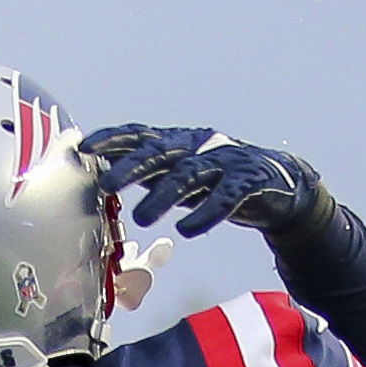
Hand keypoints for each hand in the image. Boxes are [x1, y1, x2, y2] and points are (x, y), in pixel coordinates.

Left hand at [76, 124, 326, 239]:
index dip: (113, 139)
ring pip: (190, 174)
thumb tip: (103, 178)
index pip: (141, 136)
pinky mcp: (250, 182)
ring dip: (163, 195)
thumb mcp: (181, 177)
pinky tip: (186, 230)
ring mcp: (226, 161)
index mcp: (180, 142)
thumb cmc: (219, 182)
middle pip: (161, 153)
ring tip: (142, 217)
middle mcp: (200, 146)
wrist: (281, 186)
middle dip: (131, 167)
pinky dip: (206, 213)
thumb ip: (149, 175)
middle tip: (107, 185)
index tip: (84, 148)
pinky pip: (226, 197)